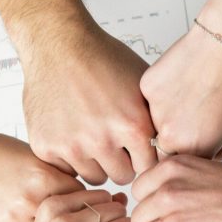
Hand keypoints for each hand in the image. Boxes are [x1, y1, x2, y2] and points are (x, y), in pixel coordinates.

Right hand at [0, 0, 157, 185]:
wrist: (58, 44)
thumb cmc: (101, 59)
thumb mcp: (143, 86)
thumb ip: (156, 120)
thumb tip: (175, 145)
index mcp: (133, 125)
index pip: (149, 168)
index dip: (144, 158)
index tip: (138, 150)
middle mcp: (103, 139)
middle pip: (122, 177)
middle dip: (121, 163)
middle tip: (114, 143)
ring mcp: (72, 145)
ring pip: (94, 177)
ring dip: (95, 162)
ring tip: (92, 136)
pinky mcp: (46, 146)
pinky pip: (66, 170)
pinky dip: (69, 157)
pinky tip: (71, 132)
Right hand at [0, 128, 84, 221]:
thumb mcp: (36, 155)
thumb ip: (59, 175)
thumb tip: (81, 193)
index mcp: (43, 176)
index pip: (82, 197)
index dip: (85, 199)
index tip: (87, 201)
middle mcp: (29, 199)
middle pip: (68, 218)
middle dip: (72, 217)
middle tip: (73, 214)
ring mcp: (13, 217)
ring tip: (51, 219)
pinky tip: (27, 219)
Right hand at [141, 0, 221, 160]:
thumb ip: (217, 152)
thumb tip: (206, 161)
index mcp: (193, 150)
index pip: (177, 167)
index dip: (185, 156)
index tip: (191, 144)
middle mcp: (169, 136)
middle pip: (161, 148)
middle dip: (173, 139)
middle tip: (190, 117)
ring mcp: (154, 111)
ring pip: (152, 124)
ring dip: (165, 116)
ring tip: (188, 96)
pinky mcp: (146, 89)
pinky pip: (148, 100)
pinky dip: (160, 95)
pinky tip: (179, 82)